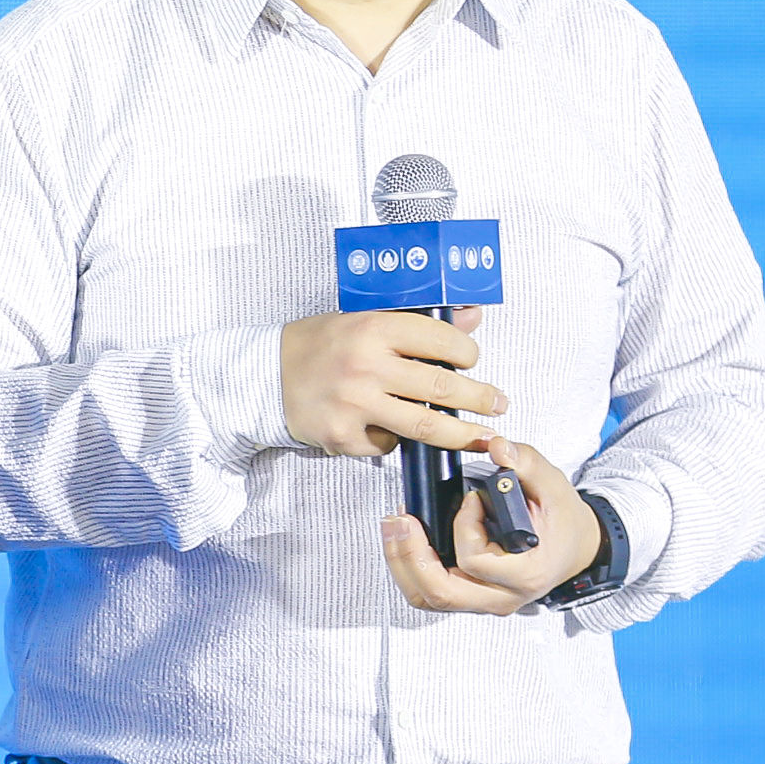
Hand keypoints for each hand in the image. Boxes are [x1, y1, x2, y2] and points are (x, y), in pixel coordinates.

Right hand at [279, 303, 504, 459]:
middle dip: (481, 399)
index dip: (468, 355)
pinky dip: (398, 441)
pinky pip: (388, 446)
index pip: (441, 343)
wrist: (265, 376)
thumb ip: (417, 323)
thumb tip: (471, 317)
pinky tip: (396, 430)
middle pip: (443, 389)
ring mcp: (355, 406)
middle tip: (499, 404)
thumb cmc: (318, 345)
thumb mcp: (364, 319)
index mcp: (373, 329)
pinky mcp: (343, 437)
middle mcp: (366, 367)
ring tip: (484, 436)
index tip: (472, 361)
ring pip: (427, 428)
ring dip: (464, 434)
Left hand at [379, 433, 599, 616]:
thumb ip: (526, 463)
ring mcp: (484, 600)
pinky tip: (404, 539)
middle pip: (441, 593)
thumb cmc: (563, 522)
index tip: (470, 500)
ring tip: (394, 528)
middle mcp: (502, 597)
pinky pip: (430, 593)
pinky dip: (410, 568)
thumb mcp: (553, 486)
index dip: (464, 526)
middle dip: (411, 556)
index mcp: (525, 574)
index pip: (476, 560)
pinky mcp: (470, 595)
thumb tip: (497, 447)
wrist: (575, 547)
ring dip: (403, 564)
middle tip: (400, 521)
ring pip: (428, 599)